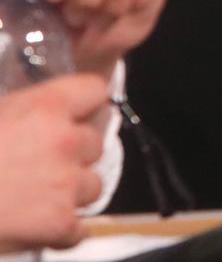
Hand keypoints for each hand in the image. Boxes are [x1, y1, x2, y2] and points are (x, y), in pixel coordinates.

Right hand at [0, 74, 107, 250]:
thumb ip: (22, 112)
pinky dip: (60, 232)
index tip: (75, 118)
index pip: (95, 91)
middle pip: (95, 143)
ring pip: (93, 186)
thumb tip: (33, 118)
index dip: (84, 107)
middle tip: (42, 167)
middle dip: (74, 156)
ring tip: (34, 198)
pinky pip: (78, 228)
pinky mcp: (59, 223)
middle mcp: (64, 140)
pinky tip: (33, 227)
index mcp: (45, 106)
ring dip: (71, 194)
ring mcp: (65, 183)